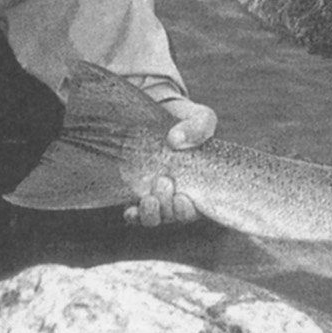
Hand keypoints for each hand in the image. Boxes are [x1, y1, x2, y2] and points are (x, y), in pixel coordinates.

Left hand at [123, 97, 216, 227]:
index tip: (183, 197)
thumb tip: (175, 140)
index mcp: (200, 184)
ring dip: (152, 214)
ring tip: (149, 199)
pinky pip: (136, 213)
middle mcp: (179, 194)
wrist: (162, 114)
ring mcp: (158, 194)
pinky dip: (134, 216)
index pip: (197, 210)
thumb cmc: (187, 120)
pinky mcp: (139, 191)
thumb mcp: (200, 118)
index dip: (188, 211)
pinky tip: (131, 211)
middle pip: (175, 216)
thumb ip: (197, 127)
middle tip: (165, 182)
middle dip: (170, 208)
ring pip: (155, 218)